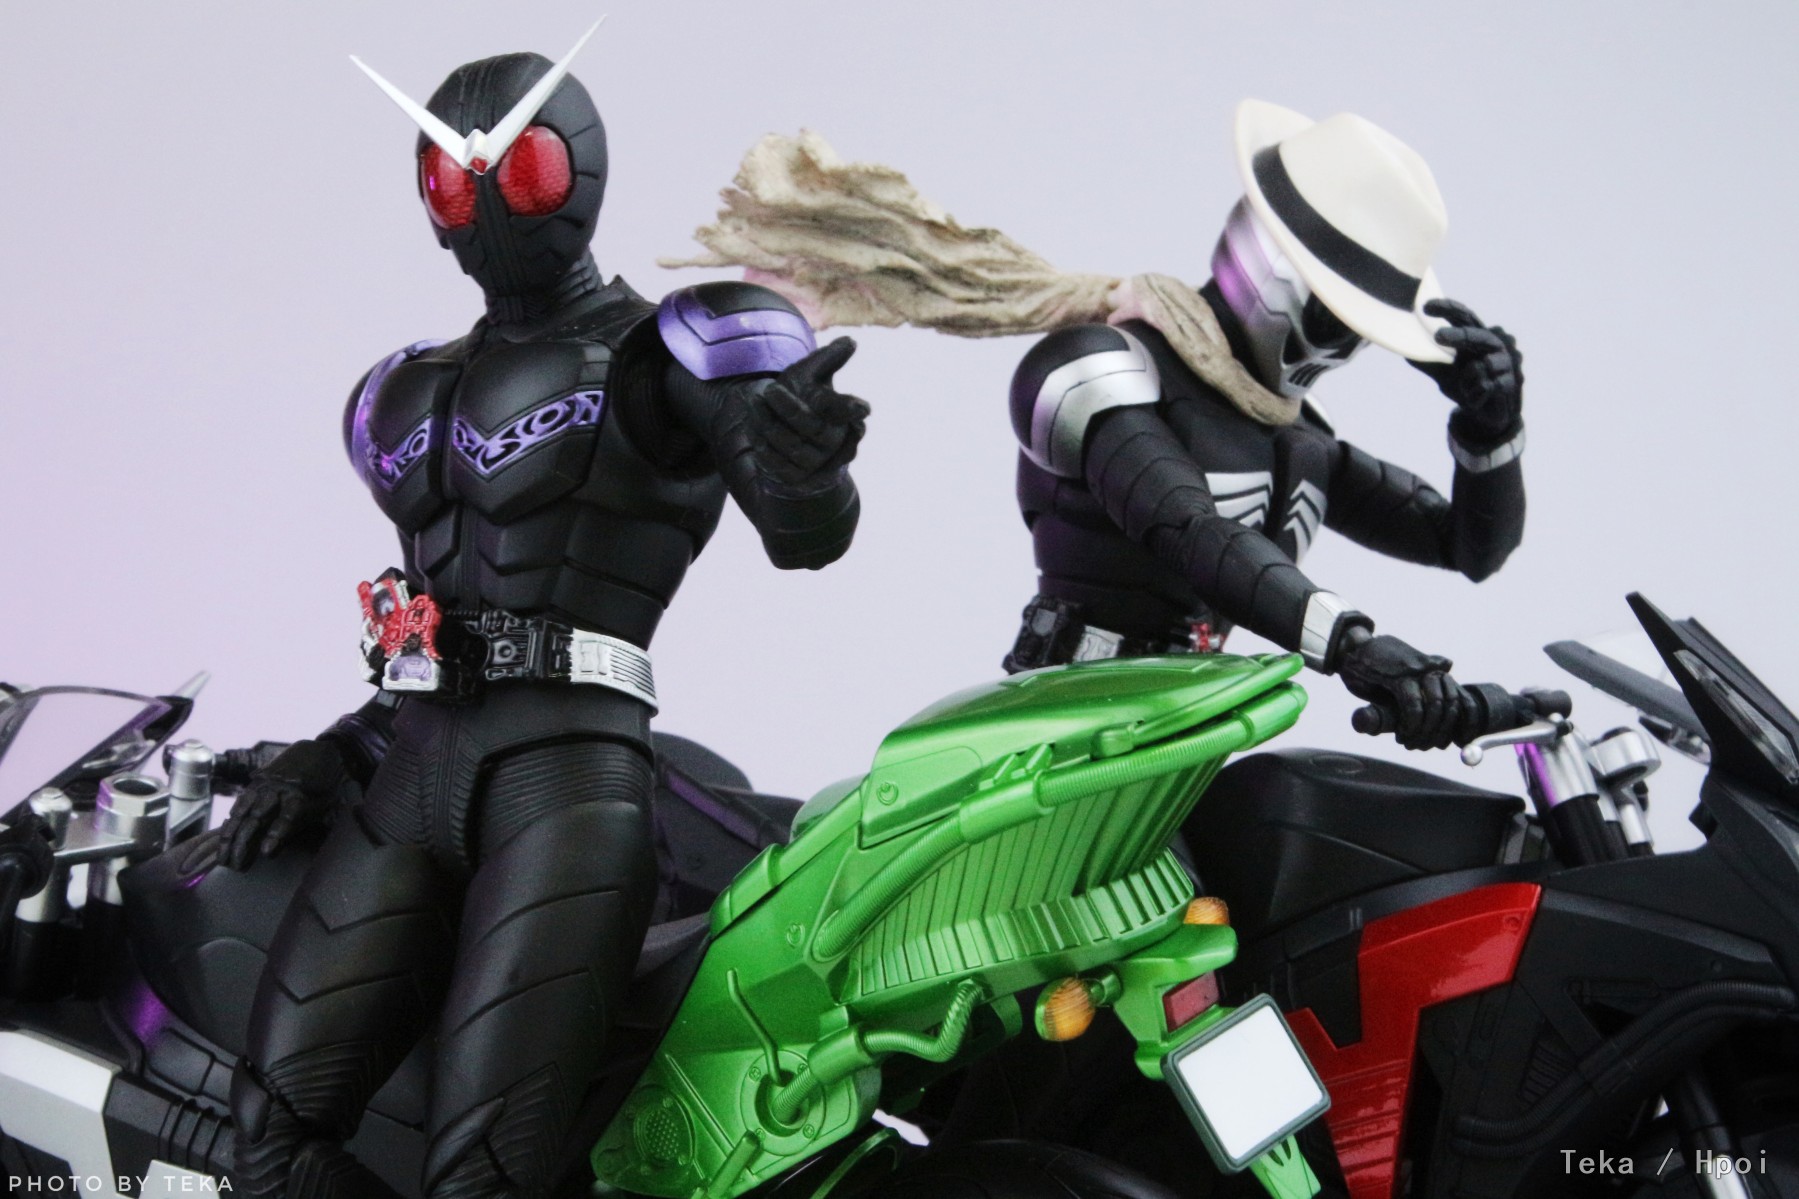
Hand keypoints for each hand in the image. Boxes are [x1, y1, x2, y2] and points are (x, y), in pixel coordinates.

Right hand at [217, 738, 346, 870]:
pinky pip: (241, 802)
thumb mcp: (337, 802)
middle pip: (259, 816)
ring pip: (244, 810)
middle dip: (245, 842)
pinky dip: (231, 820)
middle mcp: (281, 788)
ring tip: (222, 858)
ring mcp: (266, 783)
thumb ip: (330, 823)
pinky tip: (223, 838)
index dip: (277, 834)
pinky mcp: (257, 781)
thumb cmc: (332, 784)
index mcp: (303, 794)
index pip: (288, 816)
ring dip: (231, 834)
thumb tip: (336, 850)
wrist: (322, 749)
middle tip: (235, 865)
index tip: (267, 853)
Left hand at [749, 337, 869, 489]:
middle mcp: (832, 440)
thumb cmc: (800, 394)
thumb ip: (828, 359)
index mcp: (842, 416)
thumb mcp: (811, 374)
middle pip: (813, 427)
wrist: (780, 427)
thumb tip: (851, 341)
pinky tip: (752, 428)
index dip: (851, 407)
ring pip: (790, 445)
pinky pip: (775, 462)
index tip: (859, 407)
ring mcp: (814, 461)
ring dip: (768, 423)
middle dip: (790, 409)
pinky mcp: (793, 476)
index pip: (850, 411)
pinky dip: (761, 445)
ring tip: (753, 401)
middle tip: (769, 388)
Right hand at [1337, 629, 1472, 749]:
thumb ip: (1424, 683)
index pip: (1463, 699)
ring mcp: (1417, 670)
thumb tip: (1445, 686)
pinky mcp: (1399, 676)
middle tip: (1425, 746)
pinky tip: (1403, 732)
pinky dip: (1411, 723)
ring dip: (1425, 731)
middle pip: (1452, 705)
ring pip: (1435, 705)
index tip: (1456, 741)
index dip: (1466, 724)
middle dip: (1440, 732)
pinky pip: (1413, 704)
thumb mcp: (1405, 675)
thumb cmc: (1378, 664)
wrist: (1352, 647)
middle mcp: (1432, 668)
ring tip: (1411, 742)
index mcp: (1436, 670)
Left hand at [1409, 299, 1522, 444]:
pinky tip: (1478, 399)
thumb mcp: (1444, 375)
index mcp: (1476, 337)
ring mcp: (1505, 362)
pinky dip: (1475, 395)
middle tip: (1438, 336)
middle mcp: (1493, 345)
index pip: (1463, 317)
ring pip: (1481, 366)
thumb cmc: (1467, 387)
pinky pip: (1486, 386)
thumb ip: (1430, 363)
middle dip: (1458, 336)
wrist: (1485, 415)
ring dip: (1468, 381)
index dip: (1447, 309)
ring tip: (1469, 388)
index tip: (1426, 306)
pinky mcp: (1510, 382)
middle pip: (1476, 335)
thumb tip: (1406, 353)